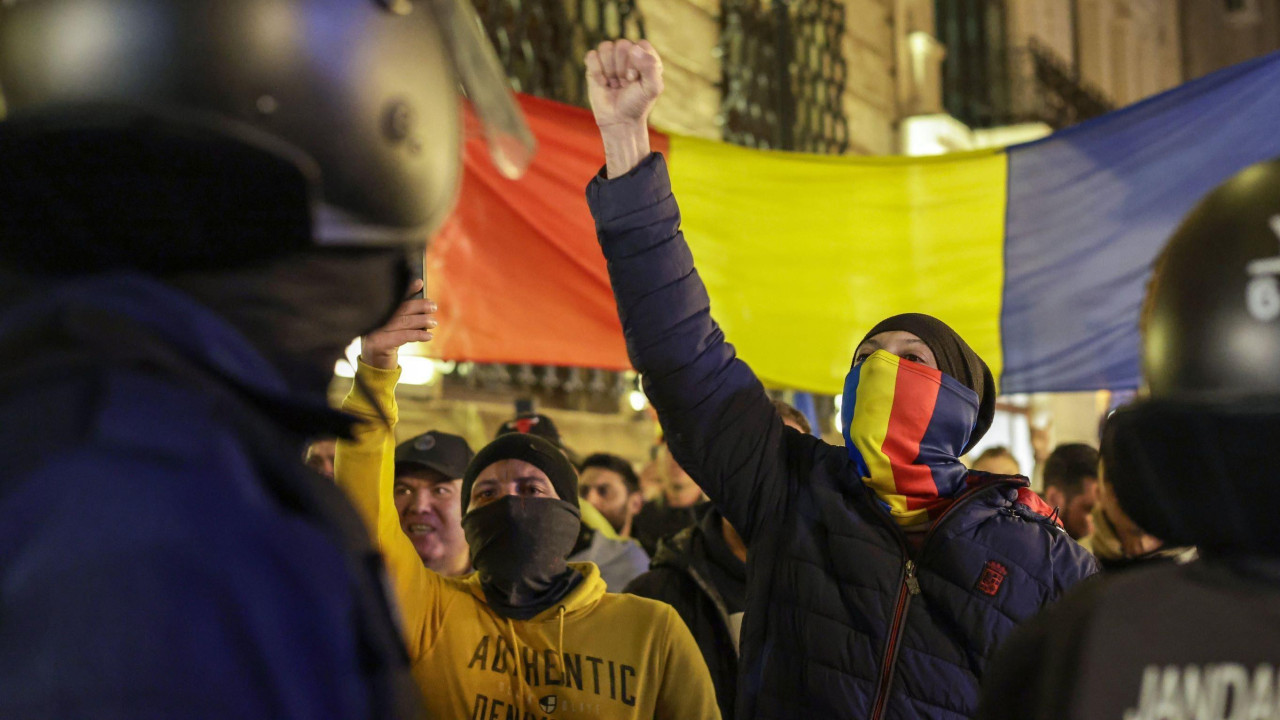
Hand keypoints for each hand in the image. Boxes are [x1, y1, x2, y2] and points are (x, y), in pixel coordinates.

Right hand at [360, 279, 436, 370]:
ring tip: (433, 322)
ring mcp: (374, 332)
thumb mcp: (396, 327)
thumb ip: (405, 315)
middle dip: (419, 306)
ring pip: (403, 322)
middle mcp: (373, 319)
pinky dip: (418, 334)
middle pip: (399, 309)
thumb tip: (424, 303)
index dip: (407, 290)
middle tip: (433, 306)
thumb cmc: (389, 343)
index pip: (393, 298)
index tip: (419, 283)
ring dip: (422, 320)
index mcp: (376, 312)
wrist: (375, 366)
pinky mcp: (379, 344)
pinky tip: (429, 336)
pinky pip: (402, 336)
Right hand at [585, 39, 663, 177]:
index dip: (637, 62)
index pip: (640, 45)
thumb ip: (650, 67)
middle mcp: (628, 54)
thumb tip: (633, 49)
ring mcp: (611, 59)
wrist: (618, 120)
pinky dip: (596, 71)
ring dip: (610, 70)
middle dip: (622, 68)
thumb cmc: (637, 104)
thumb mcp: (652, 88)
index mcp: (645, 56)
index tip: (635, 80)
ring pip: (605, 47)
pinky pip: (591, 56)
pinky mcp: (595, 65)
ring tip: (614, 84)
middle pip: (621, 45)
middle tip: (624, 84)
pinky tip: (603, 83)